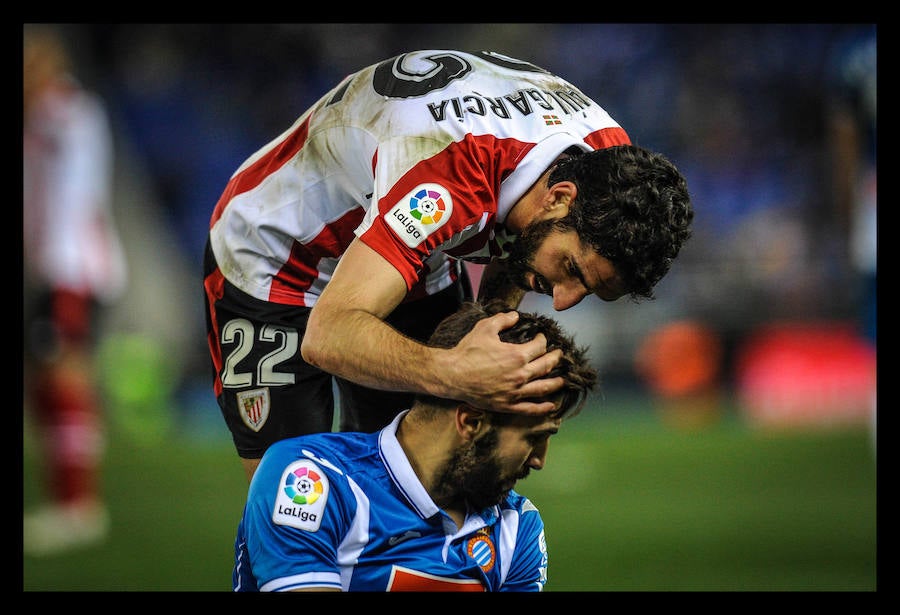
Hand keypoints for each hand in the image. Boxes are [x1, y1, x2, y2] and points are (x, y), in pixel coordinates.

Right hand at [442, 310, 564, 414]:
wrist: (452, 375)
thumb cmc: (467, 351)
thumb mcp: (485, 328)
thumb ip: (503, 319)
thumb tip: (515, 315)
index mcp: (517, 355)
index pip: (539, 347)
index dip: (543, 340)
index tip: (542, 337)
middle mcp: (520, 375)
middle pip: (546, 366)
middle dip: (555, 359)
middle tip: (559, 355)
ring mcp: (515, 392)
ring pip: (543, 388)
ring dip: (556, 383)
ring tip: (563, 380)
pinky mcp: (507, 405)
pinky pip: (530, 408)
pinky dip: (543, 408)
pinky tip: (551, 406)